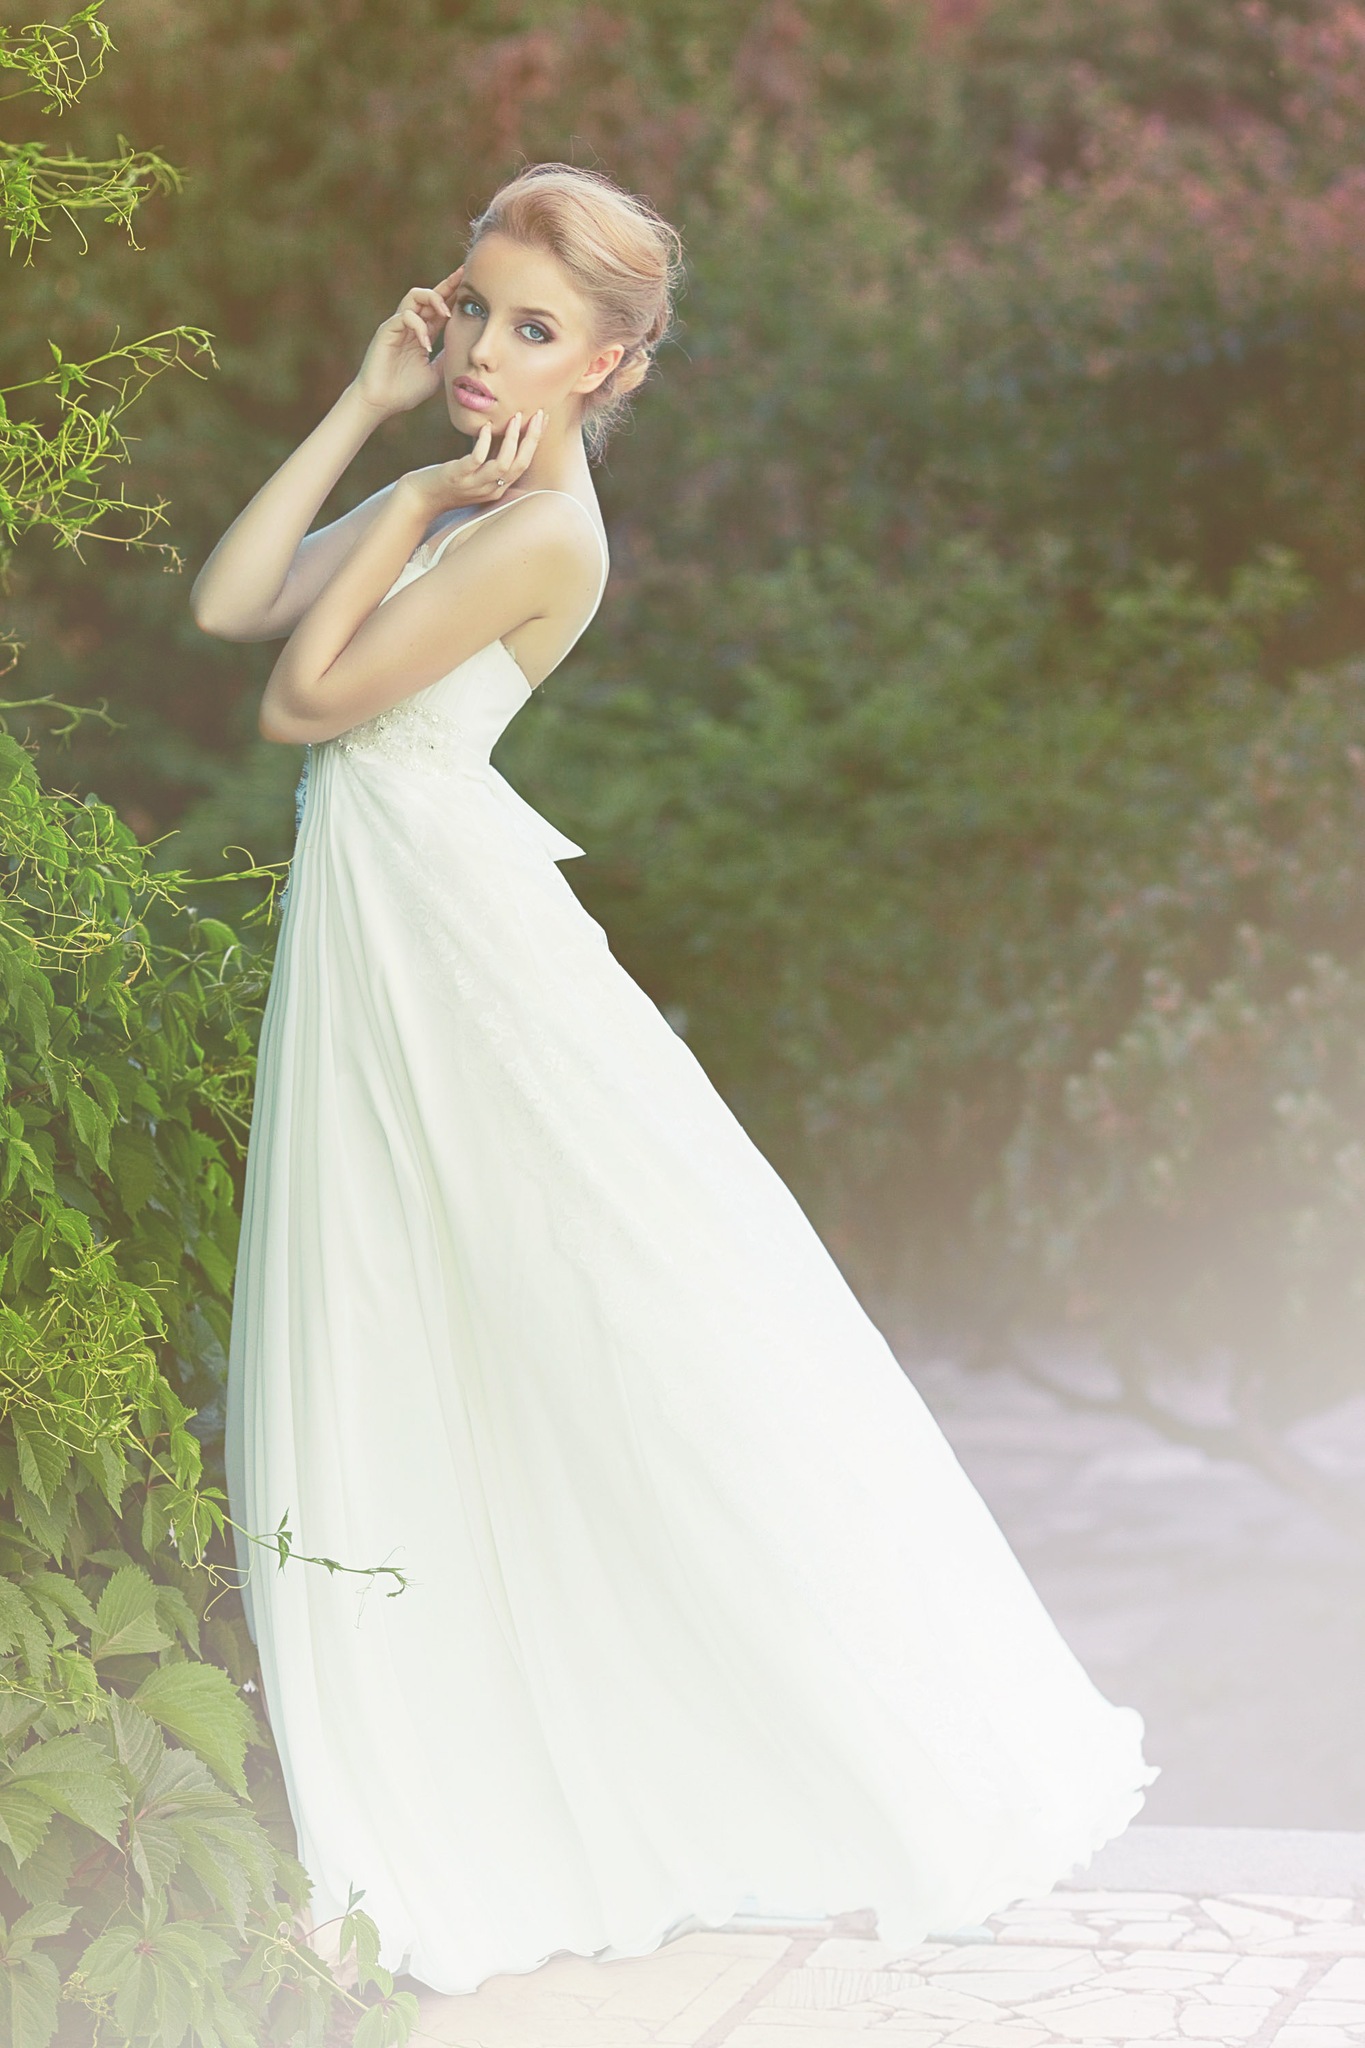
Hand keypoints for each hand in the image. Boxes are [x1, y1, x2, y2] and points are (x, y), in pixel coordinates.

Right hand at [350, 268, 462, 417]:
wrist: (381, 403)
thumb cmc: (405, 391)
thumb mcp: (436, 373)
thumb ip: (447, 357)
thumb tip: (467, 347)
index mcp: (422, 333)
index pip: (440, 308)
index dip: (454, 295)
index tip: (471, 284)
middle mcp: (410, 325)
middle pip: (428, 295)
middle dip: (447, 284)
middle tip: (464, 276)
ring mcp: (397, 326)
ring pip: (414, 296)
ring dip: (433, 299)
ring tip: (447, 313)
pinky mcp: (386, 331)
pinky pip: (405, 316)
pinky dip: (419, 326)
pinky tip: (426, 345)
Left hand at [397, 408, 546, 516]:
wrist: (420, 499)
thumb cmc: (446, 481)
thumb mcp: (474, 471)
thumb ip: (489, 457)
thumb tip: (501, 430)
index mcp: (498, 487)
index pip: (524, 464)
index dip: (535, 442)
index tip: (543, 420)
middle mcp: (491, 489)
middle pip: (520, 464)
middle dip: (532, 439)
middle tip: (538, 415)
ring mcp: (475, 485)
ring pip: (503, 464)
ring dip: (512, 440)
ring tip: (516, 418)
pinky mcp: (458, 477)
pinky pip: (477, 460)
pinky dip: (485, 443)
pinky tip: (486, 427)